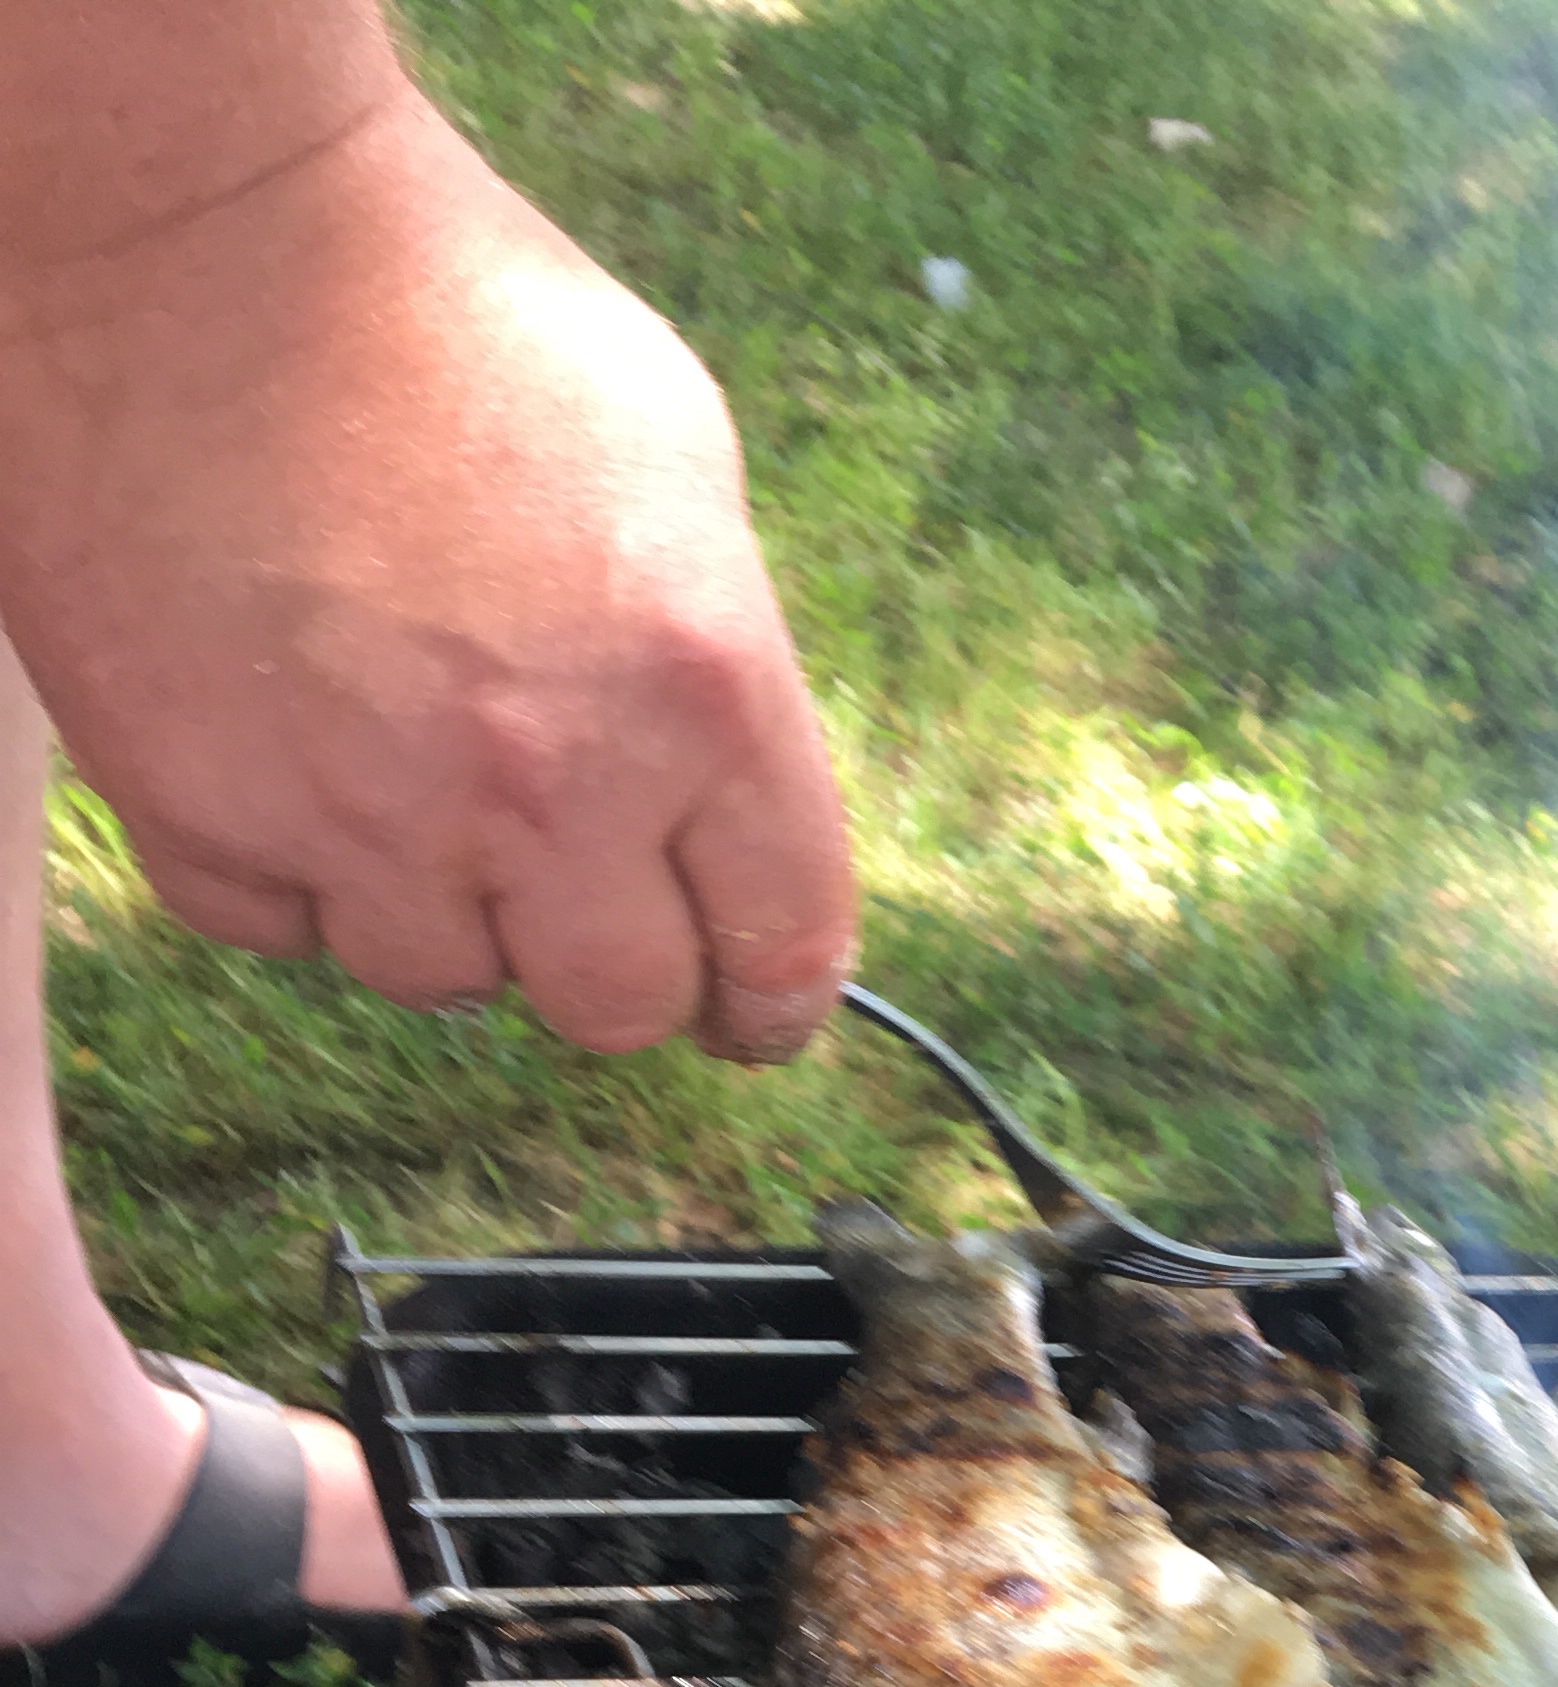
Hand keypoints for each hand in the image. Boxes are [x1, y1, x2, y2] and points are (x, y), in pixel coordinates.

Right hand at [0, 80, 854, 1059]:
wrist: (191, 220)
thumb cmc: (444, 307)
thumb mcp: (675, 462)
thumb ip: (720, 669)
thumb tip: (730, 820)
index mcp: (696, 691)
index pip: (783, 946)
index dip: (772, 998)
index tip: (752, 1013)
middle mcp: (541, 787)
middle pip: (615, 1007)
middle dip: (608, 961)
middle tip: (575, 892)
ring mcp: (363, 815)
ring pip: (441, 980)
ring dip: (441, 908)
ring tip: (406, 762)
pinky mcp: (204, 811)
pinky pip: (278, 929)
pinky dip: (292, 871)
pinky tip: (292, 752)